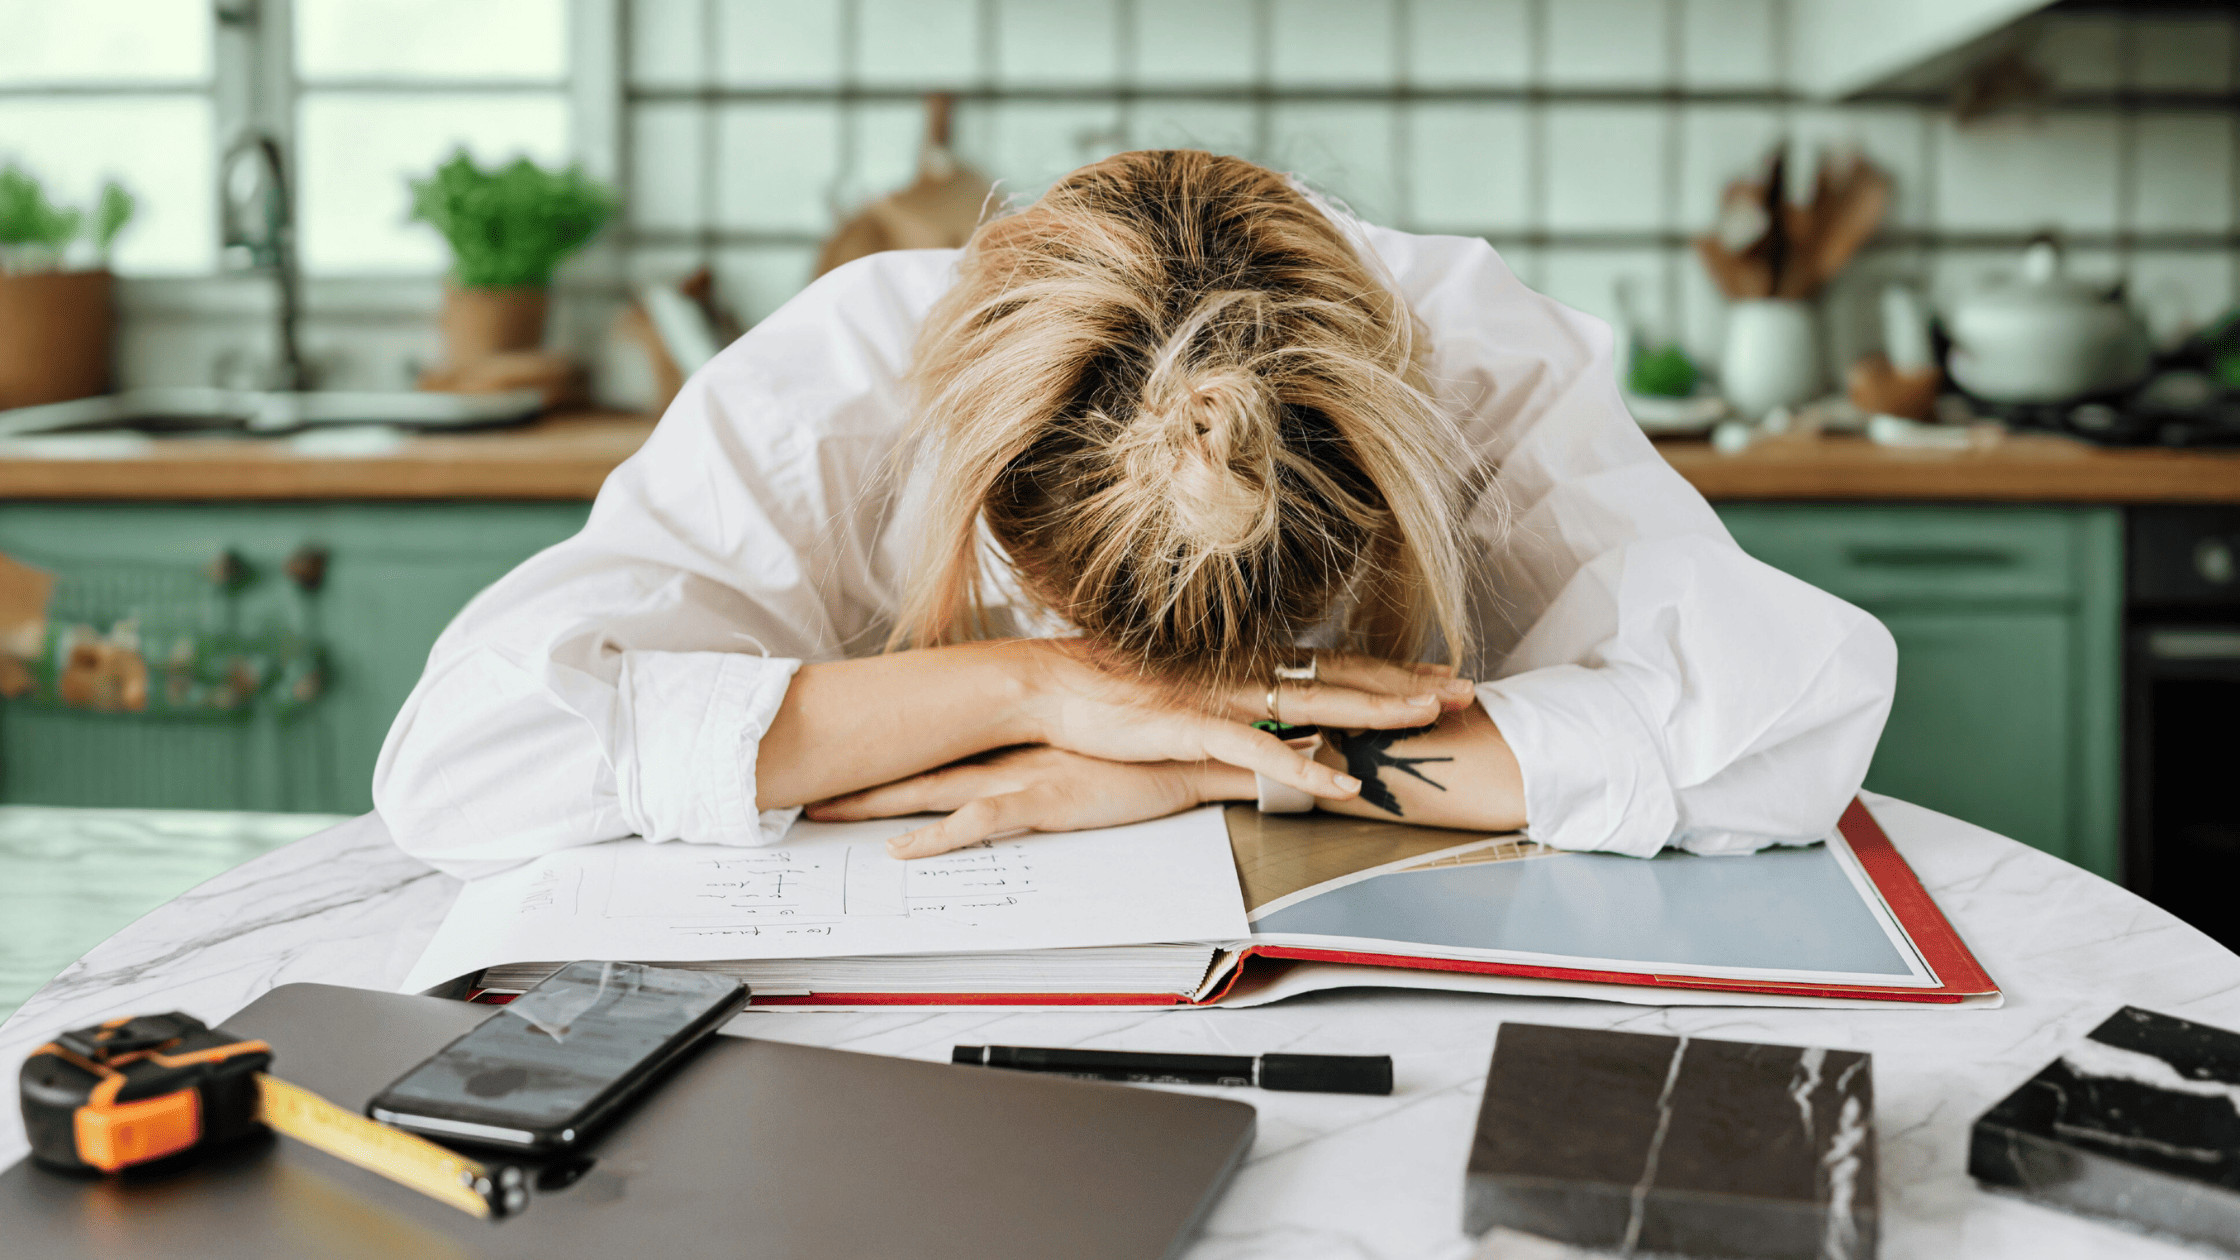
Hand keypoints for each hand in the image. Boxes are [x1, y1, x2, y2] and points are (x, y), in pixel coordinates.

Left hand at [805, 746, 1247, 857]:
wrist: (1193, 747)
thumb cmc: (1148, 754)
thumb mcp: (1087, 758)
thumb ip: (1054, 762)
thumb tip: (1032, 772)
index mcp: (1014, 746)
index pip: (937, 751)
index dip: (886, 760)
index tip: (840, 766)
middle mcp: (1007, 756)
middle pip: (916, 769)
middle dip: (859, 781)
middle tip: (805, 790)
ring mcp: (1021, 775)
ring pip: (931, 791)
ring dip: (878, 805)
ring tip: (827, 817)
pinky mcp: (1044, 798)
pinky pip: (979, 822)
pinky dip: (937, 839)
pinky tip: (904, 852)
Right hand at [1016, 640, 1476, 806]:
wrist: (1045, 685)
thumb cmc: (1105, 692)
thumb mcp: (1178, 692)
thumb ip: (1223, 699)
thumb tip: (1261, 713)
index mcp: (1242, 665)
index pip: (1331, 662)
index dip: (1387, 667)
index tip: (1437, 671)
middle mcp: (1243, 674)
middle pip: (1341, 675)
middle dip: (1405, 682)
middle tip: (1464, 690)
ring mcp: (1222, 699)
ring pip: (1317, 704)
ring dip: (1376, 711)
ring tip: (1428, 719)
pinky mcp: (1194, 728)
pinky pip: (1263, 753)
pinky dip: (1307, 769)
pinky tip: (1344, 782)